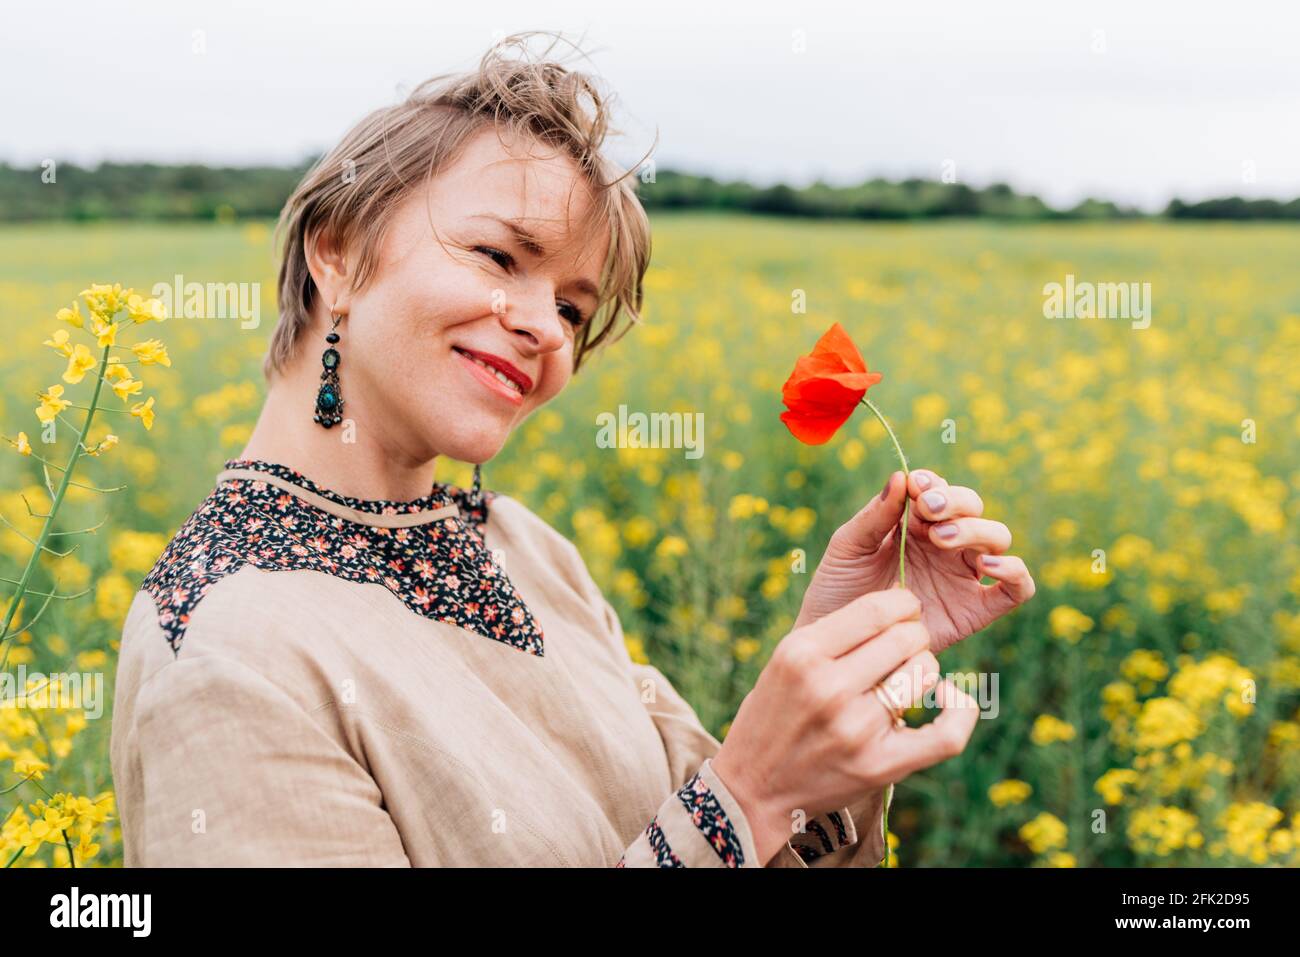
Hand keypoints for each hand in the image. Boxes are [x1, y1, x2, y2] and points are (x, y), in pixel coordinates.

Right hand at [712, 588, 979, 864]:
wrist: (753, 787)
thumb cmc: (773, 715)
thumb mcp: (786, 660)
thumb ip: (834, 634)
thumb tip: (901, 607)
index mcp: (801, 653)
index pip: (876, 609)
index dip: (901, 604)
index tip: (903, 610)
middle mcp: (828, 688)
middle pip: (906, 638)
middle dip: (913, 635)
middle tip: (904, 646)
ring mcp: (855, 729)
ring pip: (924, 673)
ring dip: (923, 669)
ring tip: (905, 677)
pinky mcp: (879, 766)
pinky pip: (946, 734)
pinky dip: (961, 711)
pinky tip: (951, 697)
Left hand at [794, 468, 1035, 653]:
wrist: (840, 643)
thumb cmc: (838, 591)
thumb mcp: (848, 548)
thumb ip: (874, 515)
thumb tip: (902, 476)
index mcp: (914, 524)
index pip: (939, 490)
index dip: (933, 483)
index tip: (916, 486)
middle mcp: (945, 546)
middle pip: (973, 508)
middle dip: (955, 501)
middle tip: (927, 512)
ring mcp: (963, 576)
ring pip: (997, 538)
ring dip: (976, 529)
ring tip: (942, 539)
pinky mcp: (977, 610)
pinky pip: (1016, 588)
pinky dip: (1015, 571)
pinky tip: (987, 565)